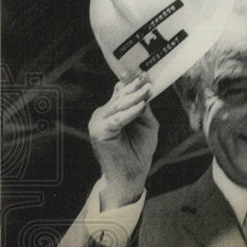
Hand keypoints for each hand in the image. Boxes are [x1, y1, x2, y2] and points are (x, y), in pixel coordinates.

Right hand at [89, 73, 158, 209]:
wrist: (131, 175)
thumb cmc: (139, 152)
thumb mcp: (146, 125)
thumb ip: (143, 109)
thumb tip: (144, 93)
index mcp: (111, 112)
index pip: (121, 94)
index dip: (132, 82)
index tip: (144, 71)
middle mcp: (102, 115)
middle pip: (120, 98)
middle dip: (134, 86)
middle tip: (147, 76)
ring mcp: (98, 123)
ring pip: (119, 106)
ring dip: (135, 97)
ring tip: (148, 88)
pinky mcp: (100, 132)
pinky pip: (118, 119)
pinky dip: (130, 113)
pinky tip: (142, 105)